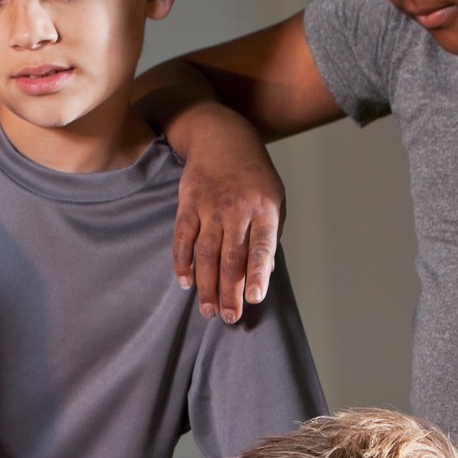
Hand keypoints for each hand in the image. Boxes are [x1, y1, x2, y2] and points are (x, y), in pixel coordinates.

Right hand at [171, 104, 285, 322]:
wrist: (222, 139)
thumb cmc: (254, 177)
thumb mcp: (274, 199)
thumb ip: (267, 235)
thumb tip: (262, 273)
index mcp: (264, 209)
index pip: (261, 247)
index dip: (256, 274)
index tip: (253, 298)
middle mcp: (237, 209)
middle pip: (232, 257)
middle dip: (230, 290)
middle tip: (229, 318)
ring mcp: (210, 207)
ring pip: (207, 253)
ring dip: (207, 285)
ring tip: (209, 310)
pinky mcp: (188, 205)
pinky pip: (183, 238)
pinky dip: (183, 262)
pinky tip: (185, 283)